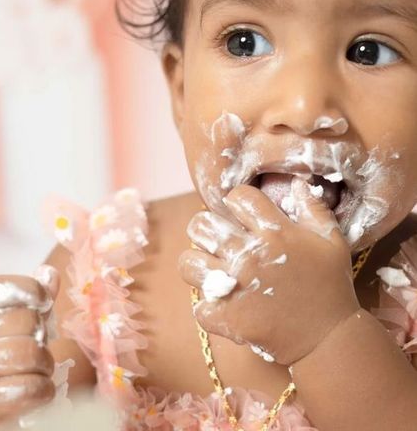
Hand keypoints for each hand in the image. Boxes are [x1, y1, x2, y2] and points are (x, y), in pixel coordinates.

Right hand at [0, 266, 58, 423]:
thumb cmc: (3, 356)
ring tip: (37, 368)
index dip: (34, 292)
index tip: (43, 303)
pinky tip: (38, 389)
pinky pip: (28, 389)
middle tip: (35, 345)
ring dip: (43, 363)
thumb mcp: (14, 322)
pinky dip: (42, 389)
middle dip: (39, 335)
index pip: (8, 288)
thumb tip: (49, 273)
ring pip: (28, 354)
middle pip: (24, 321)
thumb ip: (29, 298)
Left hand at [180, 178, 359, 365]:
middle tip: (217, 240)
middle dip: (207, 229)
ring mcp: (235, 286)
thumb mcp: (331, 241)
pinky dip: (209, 308)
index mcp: (274, 232)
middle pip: (202, 225)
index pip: (238, 196)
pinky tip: (223, 305)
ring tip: (211, 271)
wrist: (329, 338)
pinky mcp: (228, 318)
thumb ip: (313, 208)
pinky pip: (199, 306)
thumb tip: (296, 182)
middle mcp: (249, 254)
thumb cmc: (330, 285)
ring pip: (189, 263)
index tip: (242, 212)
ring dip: (198, 266)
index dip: (237, 200)